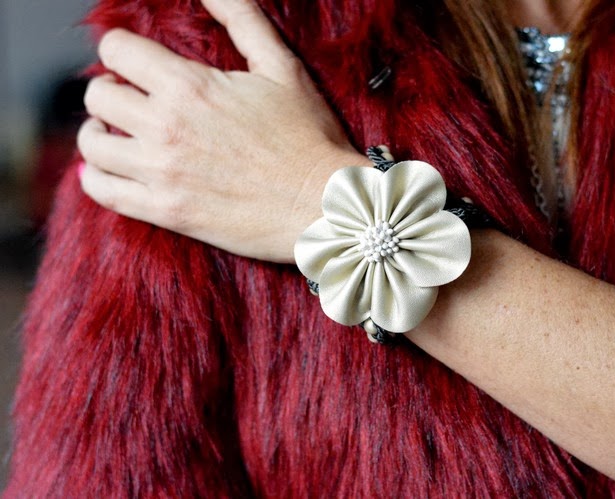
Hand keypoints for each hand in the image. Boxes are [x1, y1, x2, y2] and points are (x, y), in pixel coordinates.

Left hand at [77, 0, 366, 262]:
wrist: (322, 204)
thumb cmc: (308, 136)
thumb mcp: (281, 67)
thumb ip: (241, 19)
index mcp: (189, 86)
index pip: (117, 50)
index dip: (122, 50)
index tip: (135, 62)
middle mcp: (165, 127)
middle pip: (98, 96)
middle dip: (112, 90)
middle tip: (131, 98)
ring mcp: (162, 173)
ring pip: (92, 145)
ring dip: (100, 133)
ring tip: (119, 134)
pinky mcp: (166, 211)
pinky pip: (101, 191)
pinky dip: (95, 178)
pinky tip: (112, 170)